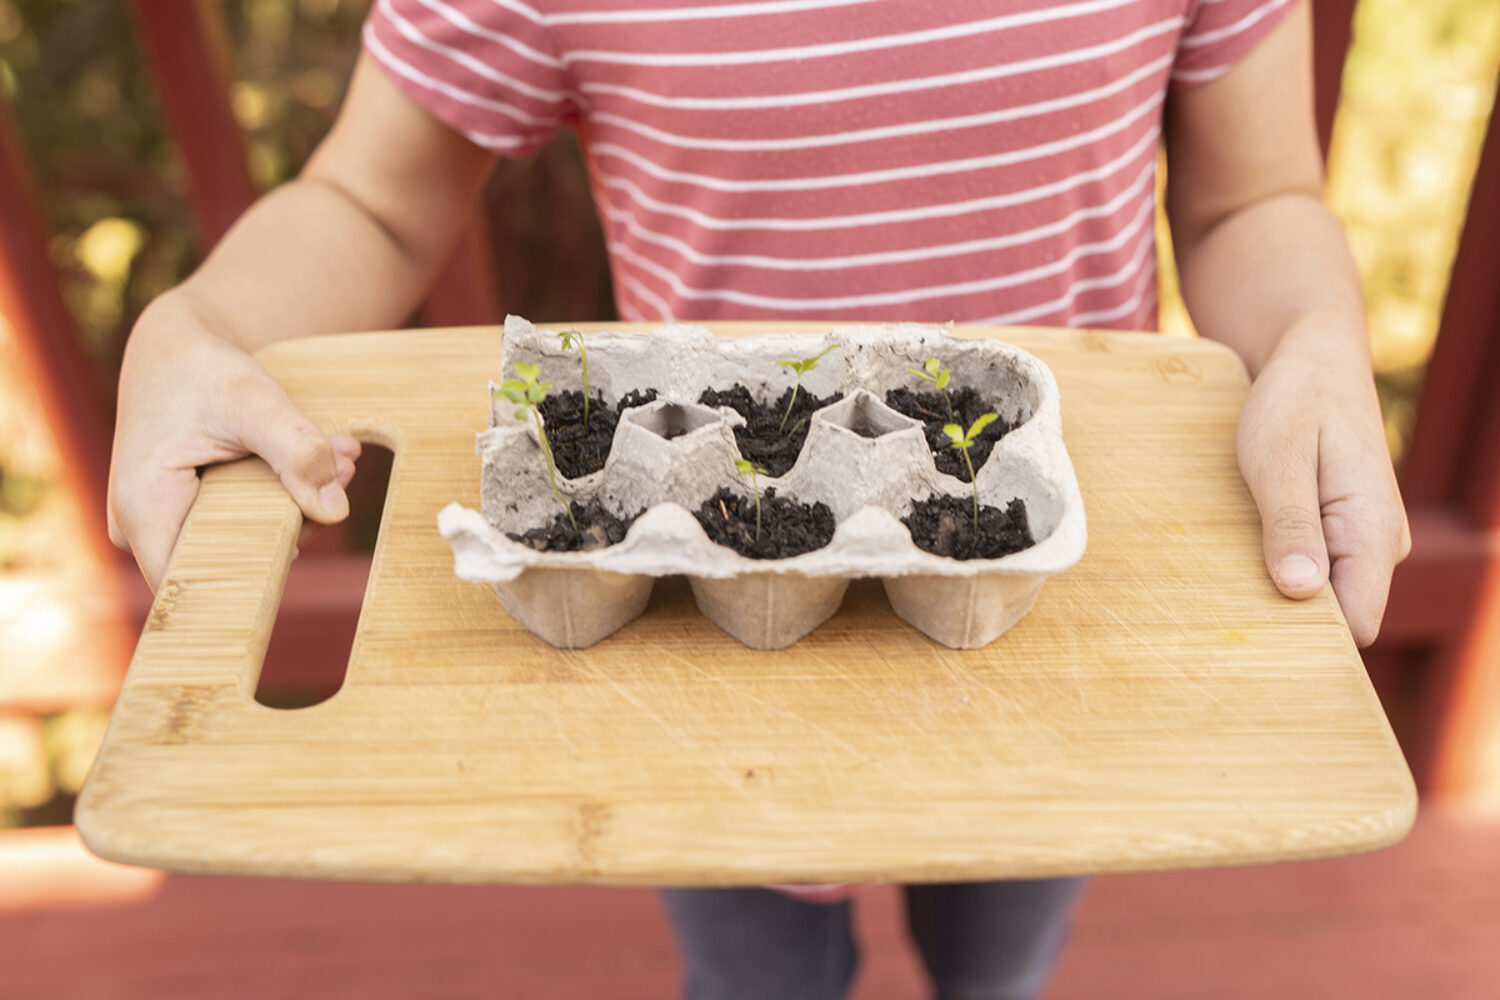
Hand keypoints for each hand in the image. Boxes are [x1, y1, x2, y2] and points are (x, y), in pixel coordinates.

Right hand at [108, 295, 361, 589]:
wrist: (176, 348)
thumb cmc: (204, 370)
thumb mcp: (253, 402)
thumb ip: (295, 452)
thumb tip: (336, 512)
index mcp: (145, 507)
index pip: (193, 587)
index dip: (252, 582)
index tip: (310, 542)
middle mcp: (143, 527)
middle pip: (230, 559)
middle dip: (295, 521)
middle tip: (343, 470)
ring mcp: (164, 525)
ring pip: (244, 541)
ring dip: (297, 505)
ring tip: (339, 457)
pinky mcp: (188, 516)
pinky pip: (243, 524)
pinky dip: (282, 496)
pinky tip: (323, 462)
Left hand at [1235, 327, 1410, 645]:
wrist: (1311, 358)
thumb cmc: (1294, 401)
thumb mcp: (1279, 459)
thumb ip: (1291, 525)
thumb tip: (1299, 591)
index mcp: (1373, 531)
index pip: (1357, 624)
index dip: (1310, 639)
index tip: (1253, 633)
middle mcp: (1379, 544)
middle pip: (1340, 618)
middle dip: (1289, 620)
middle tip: (1225, 611)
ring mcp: (1364, 539)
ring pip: (1326, 596)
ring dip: (1280, 594)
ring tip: (1230, 578)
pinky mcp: (1342, 531)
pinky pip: (1318, 571)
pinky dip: (1282, 571)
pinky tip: (1245, 558)